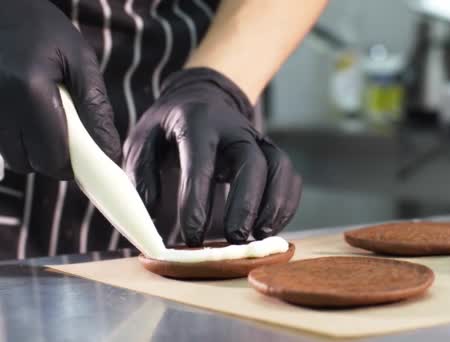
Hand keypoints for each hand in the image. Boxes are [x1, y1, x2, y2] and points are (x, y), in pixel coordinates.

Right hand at [0, 0, 120, 178]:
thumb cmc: (43, 29)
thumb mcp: (79, 60)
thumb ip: (96, 108)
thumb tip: (109, 152)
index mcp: (28, 91)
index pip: (51, 157)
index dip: (72, 165)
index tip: (88, 157)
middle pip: (27, 163)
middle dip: (52, 159)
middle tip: (70, 138)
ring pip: (11, 156)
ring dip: (33, 150)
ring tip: (47, 120)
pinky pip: (0, 141)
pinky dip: (17, 138)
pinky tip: (28, 115)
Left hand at [124, 68, 301, 245]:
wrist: (201, 99)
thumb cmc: (168, 126)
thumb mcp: (142, 141)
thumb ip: (142, 177)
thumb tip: (151, 221)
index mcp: (197, 122)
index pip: (201, 162)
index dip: (197, 201)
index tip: (192, 235)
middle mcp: (234, 128)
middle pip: (253, 163)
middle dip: (246, 205)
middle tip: (234, 239)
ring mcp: (258, 139)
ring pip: (280, 167)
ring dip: (274, 206)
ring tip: (259, 236)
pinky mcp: (271, 152)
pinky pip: (290, 177)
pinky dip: (286, 205)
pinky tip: (270, 228)